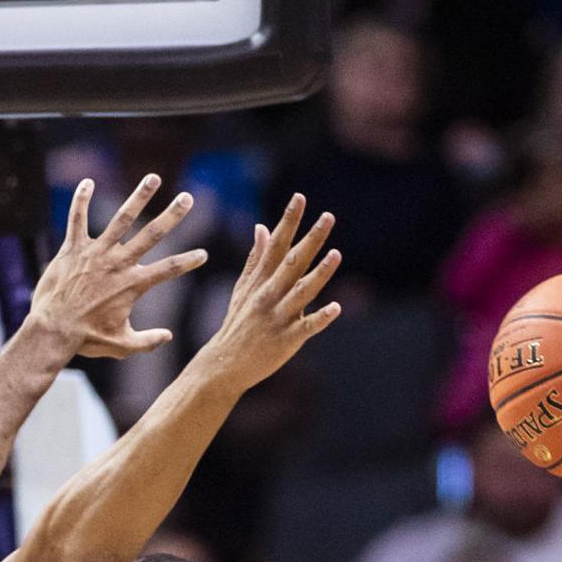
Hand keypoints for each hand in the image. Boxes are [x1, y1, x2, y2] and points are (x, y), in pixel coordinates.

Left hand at [29, 175, 206, 358]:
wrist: (53, 330)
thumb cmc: (87, 339)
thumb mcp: (122, 345)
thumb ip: (147, 341)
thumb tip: (167, 336)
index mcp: (133, 285)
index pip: (168, 270)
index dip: (187, 262)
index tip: (203, 253)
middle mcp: (118, 264)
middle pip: (151, 235)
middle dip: (171, 216)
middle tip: (187, 199)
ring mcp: (96, 253)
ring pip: (121, 219)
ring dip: (138, 197)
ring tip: (153, 178)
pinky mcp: (73, 249)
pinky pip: (78, 220)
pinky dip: (82, 201)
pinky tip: (87, 183)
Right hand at [203, 194, 340, 389]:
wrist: (225, 363)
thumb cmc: (237, 324)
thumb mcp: (243, 288)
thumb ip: (256, 258)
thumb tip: (262, 228)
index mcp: (260, 280)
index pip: (276, 244)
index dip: (288, 221)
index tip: (300, 198)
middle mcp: (269, 295)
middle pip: (292, 262)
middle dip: (310, 239)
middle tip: (328, 217)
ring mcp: (278, 317)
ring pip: (302, 292)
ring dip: (319, 273)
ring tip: (336, 254)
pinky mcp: (287, 339)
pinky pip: (307, 328)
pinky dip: (321, 318)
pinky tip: (336, 308)